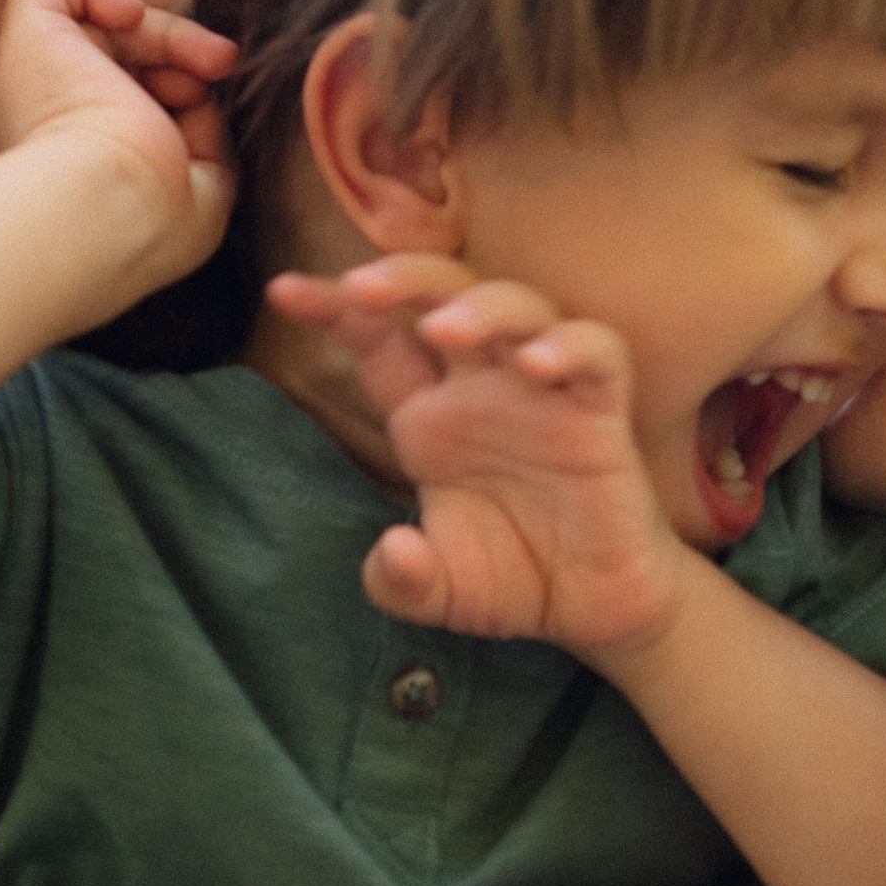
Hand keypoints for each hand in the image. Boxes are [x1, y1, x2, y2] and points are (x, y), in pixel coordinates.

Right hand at [0, 0, 238, 297]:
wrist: (105, 204)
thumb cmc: (153, 216)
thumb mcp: (202, 187)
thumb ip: (203, 138)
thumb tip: (200, 96)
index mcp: (80, 159)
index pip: (129, 106)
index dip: (181, 97)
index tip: (210, 109)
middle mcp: (50, 117)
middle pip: (122, 63)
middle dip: (182, 55)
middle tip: (221, 64)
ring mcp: (35, 77)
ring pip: (102, 28)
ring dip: (168, 31)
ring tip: (210, 57)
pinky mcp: (25, 37)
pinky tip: (129, 16)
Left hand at [267, 255, 703, 655]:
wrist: (594, 608)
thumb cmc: (512, 578)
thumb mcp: (440, 593)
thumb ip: (402, 582)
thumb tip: (394, 552)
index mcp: (429, 417)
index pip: (378, 342)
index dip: (333, 308)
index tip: (283, 291)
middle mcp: (482, 388)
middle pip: (445, 295)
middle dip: (402, 277)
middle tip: (360, 285)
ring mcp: (543, 392)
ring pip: (520, 306)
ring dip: (481, 307)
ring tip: (444, 329)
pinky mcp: (601, 412)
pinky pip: (596, 355)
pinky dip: (570, 347)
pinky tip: (536, 364)